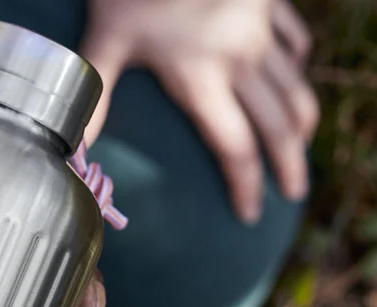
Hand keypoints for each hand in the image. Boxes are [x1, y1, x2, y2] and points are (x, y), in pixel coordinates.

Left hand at [79, 0, 319, 222]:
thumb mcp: (105, 38)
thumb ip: (95, 96)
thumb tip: (74, 153)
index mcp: (202, 75)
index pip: (233, 148)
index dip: (245, 186)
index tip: (250, 215)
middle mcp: (241, 57)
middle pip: (277, 126)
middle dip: (288, 167)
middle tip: (292, 197)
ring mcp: (261, 28)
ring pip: (295, 87)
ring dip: (302, 125)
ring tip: (301, 151)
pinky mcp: (270, 2)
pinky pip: (295, 40)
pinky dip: (297, 66)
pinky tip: (294, 76)